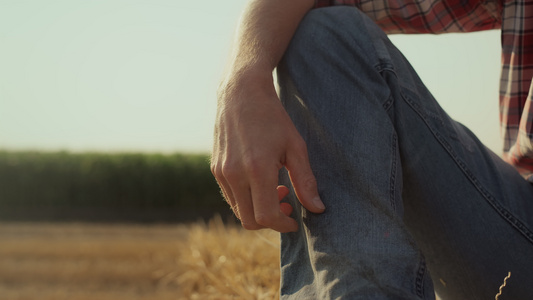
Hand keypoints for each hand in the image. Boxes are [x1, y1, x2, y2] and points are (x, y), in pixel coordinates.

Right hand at [211, 75, 324, 232]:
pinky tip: (261, 182)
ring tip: (277, 190)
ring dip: (258, 210)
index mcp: (257, 169)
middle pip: (249, 220)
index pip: (266, 216)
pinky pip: (231, 196)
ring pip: (239, 210)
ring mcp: (222, 172)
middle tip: (288, 207)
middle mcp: (234, 174)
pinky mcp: (215, 169)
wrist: (241, 93)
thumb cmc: (273, 118)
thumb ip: (305, 181)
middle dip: (271, 221)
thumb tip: (317, 209)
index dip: (283, 225)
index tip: (295, 220)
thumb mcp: (295, 147)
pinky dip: (247, 199)